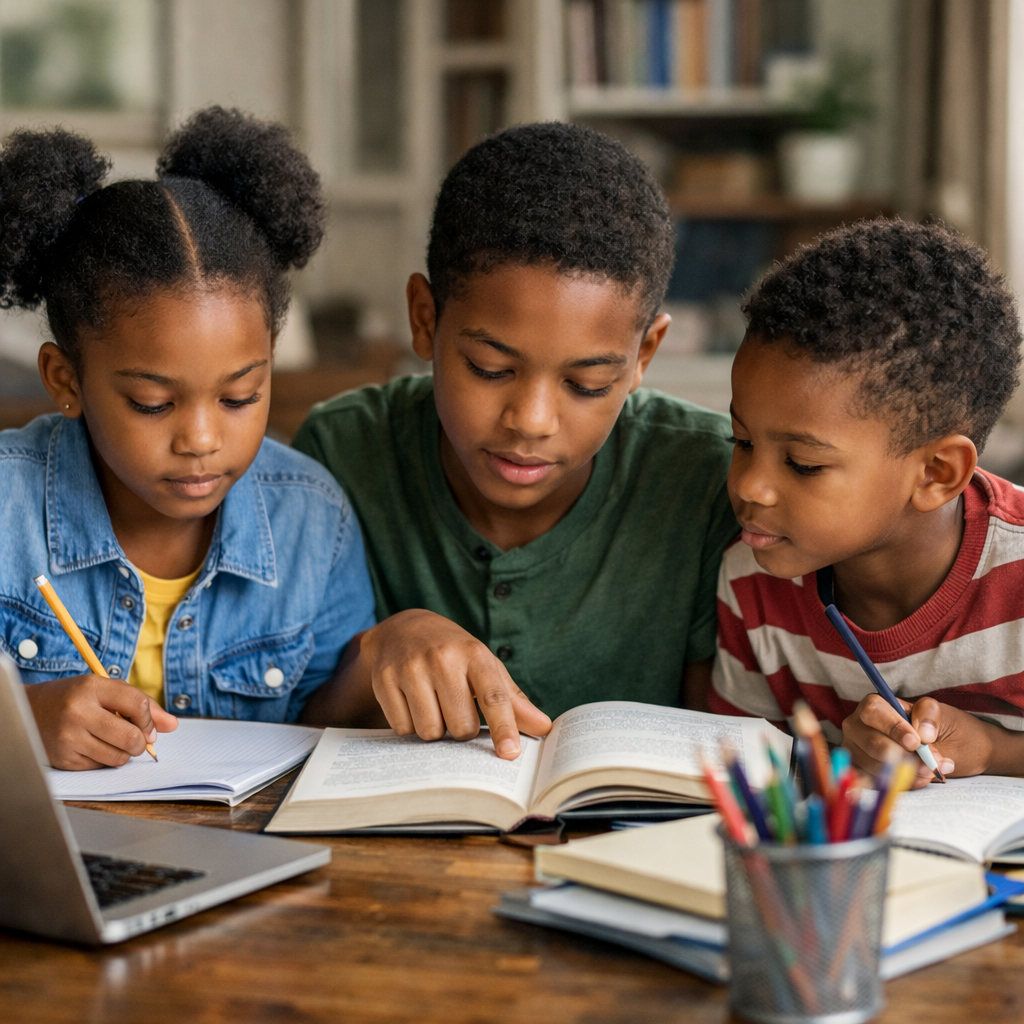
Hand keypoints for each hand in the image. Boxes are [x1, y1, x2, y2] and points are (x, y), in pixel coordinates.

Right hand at [25, 675, 178, 769]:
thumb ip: (142, 704)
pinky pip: (100, 768)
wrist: (30, 711)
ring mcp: (69, 738)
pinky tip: (92, 746)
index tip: (148, 726)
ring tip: (110, 740)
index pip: (138, 705)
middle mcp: (78, 713)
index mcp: (92, 688)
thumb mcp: (106, 690)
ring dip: (123, 753)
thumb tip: (173, 725)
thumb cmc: (76, 698)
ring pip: (119, 758)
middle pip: (131, 738)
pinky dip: (104, 760)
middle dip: (140, 741)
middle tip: (133, 737)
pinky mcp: (64, 760)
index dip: (150, 720)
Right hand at [359, 609, 551, 759]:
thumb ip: (513, 700)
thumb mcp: (486, 667)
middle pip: (460, 726)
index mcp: (474, 655)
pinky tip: (412, 704)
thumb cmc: (455, 655)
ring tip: (434, 707)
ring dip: (434, 731)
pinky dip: (410, 726)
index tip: (510, 753)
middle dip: (461, 730)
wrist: (405, 628)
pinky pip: (402, 729)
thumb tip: (544, 728)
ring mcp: (410, 668)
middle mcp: (442, 659)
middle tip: (456, 712)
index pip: (493, 697)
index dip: (503, 727)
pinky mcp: (383, 680)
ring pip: (429, 732)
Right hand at [842, 694, 986, 787]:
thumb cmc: (936, 727)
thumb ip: (930, 719)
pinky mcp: (862, 771)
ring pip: (874, 766)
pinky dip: (902, 784)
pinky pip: (878, 782)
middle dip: (904, 757)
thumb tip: (924, 735)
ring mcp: (857, 751)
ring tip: (929, 772)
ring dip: (905, 773)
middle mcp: (859, 727)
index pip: (874, 712)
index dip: (893, 728)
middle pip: (872, 742)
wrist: (948, 748)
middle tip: (929, 765)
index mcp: (875, 706)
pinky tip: (919, 778)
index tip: (916, 743)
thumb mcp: (940, 715)